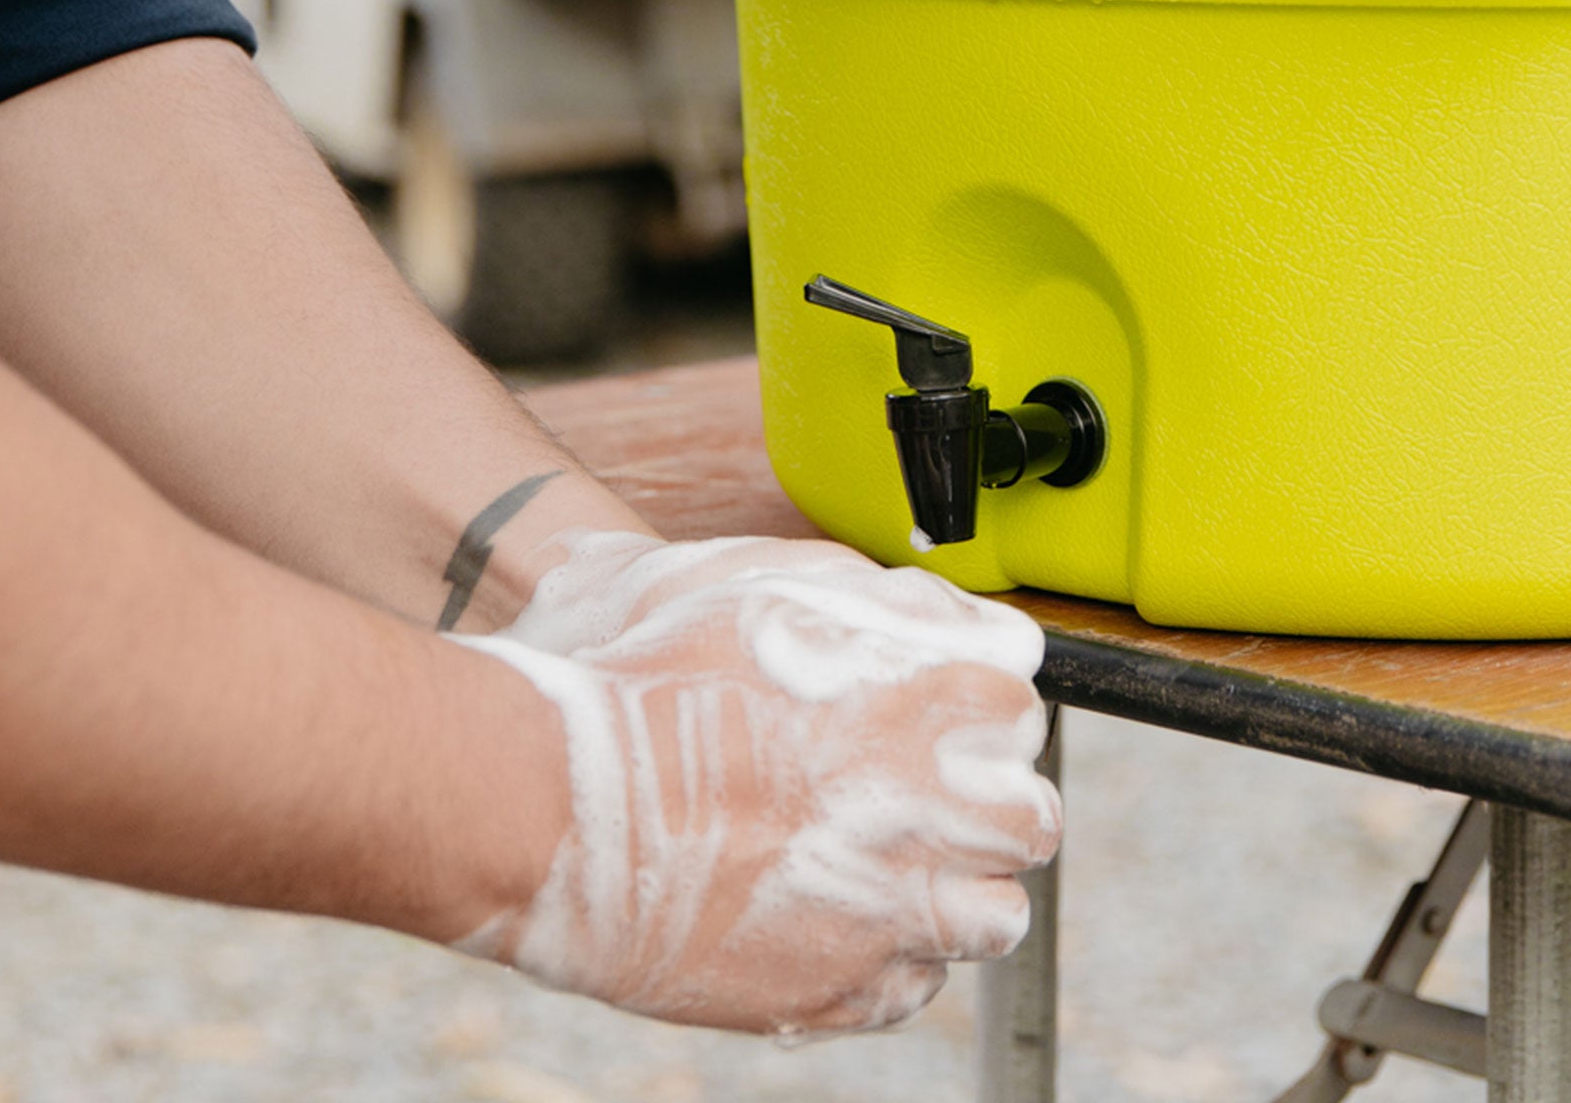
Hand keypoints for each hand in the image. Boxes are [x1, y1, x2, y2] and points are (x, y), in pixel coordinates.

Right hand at [454, 532, 1058, 1034]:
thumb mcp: (753, 577)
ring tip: (885, 860)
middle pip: (1029, 819)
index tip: (936, 705)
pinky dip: (886, 955)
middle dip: (986, 800)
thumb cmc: (635, 673)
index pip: (1022, 699)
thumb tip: (947, 612)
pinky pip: (912, 986)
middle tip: (920, 789)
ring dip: (953, 887)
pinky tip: (829, 912)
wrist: (541, 802)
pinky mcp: (833, 992)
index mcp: (925, 696)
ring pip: (992, 917)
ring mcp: (885, 912)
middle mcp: (928, 810)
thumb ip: (871, 592)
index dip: (974, 699)